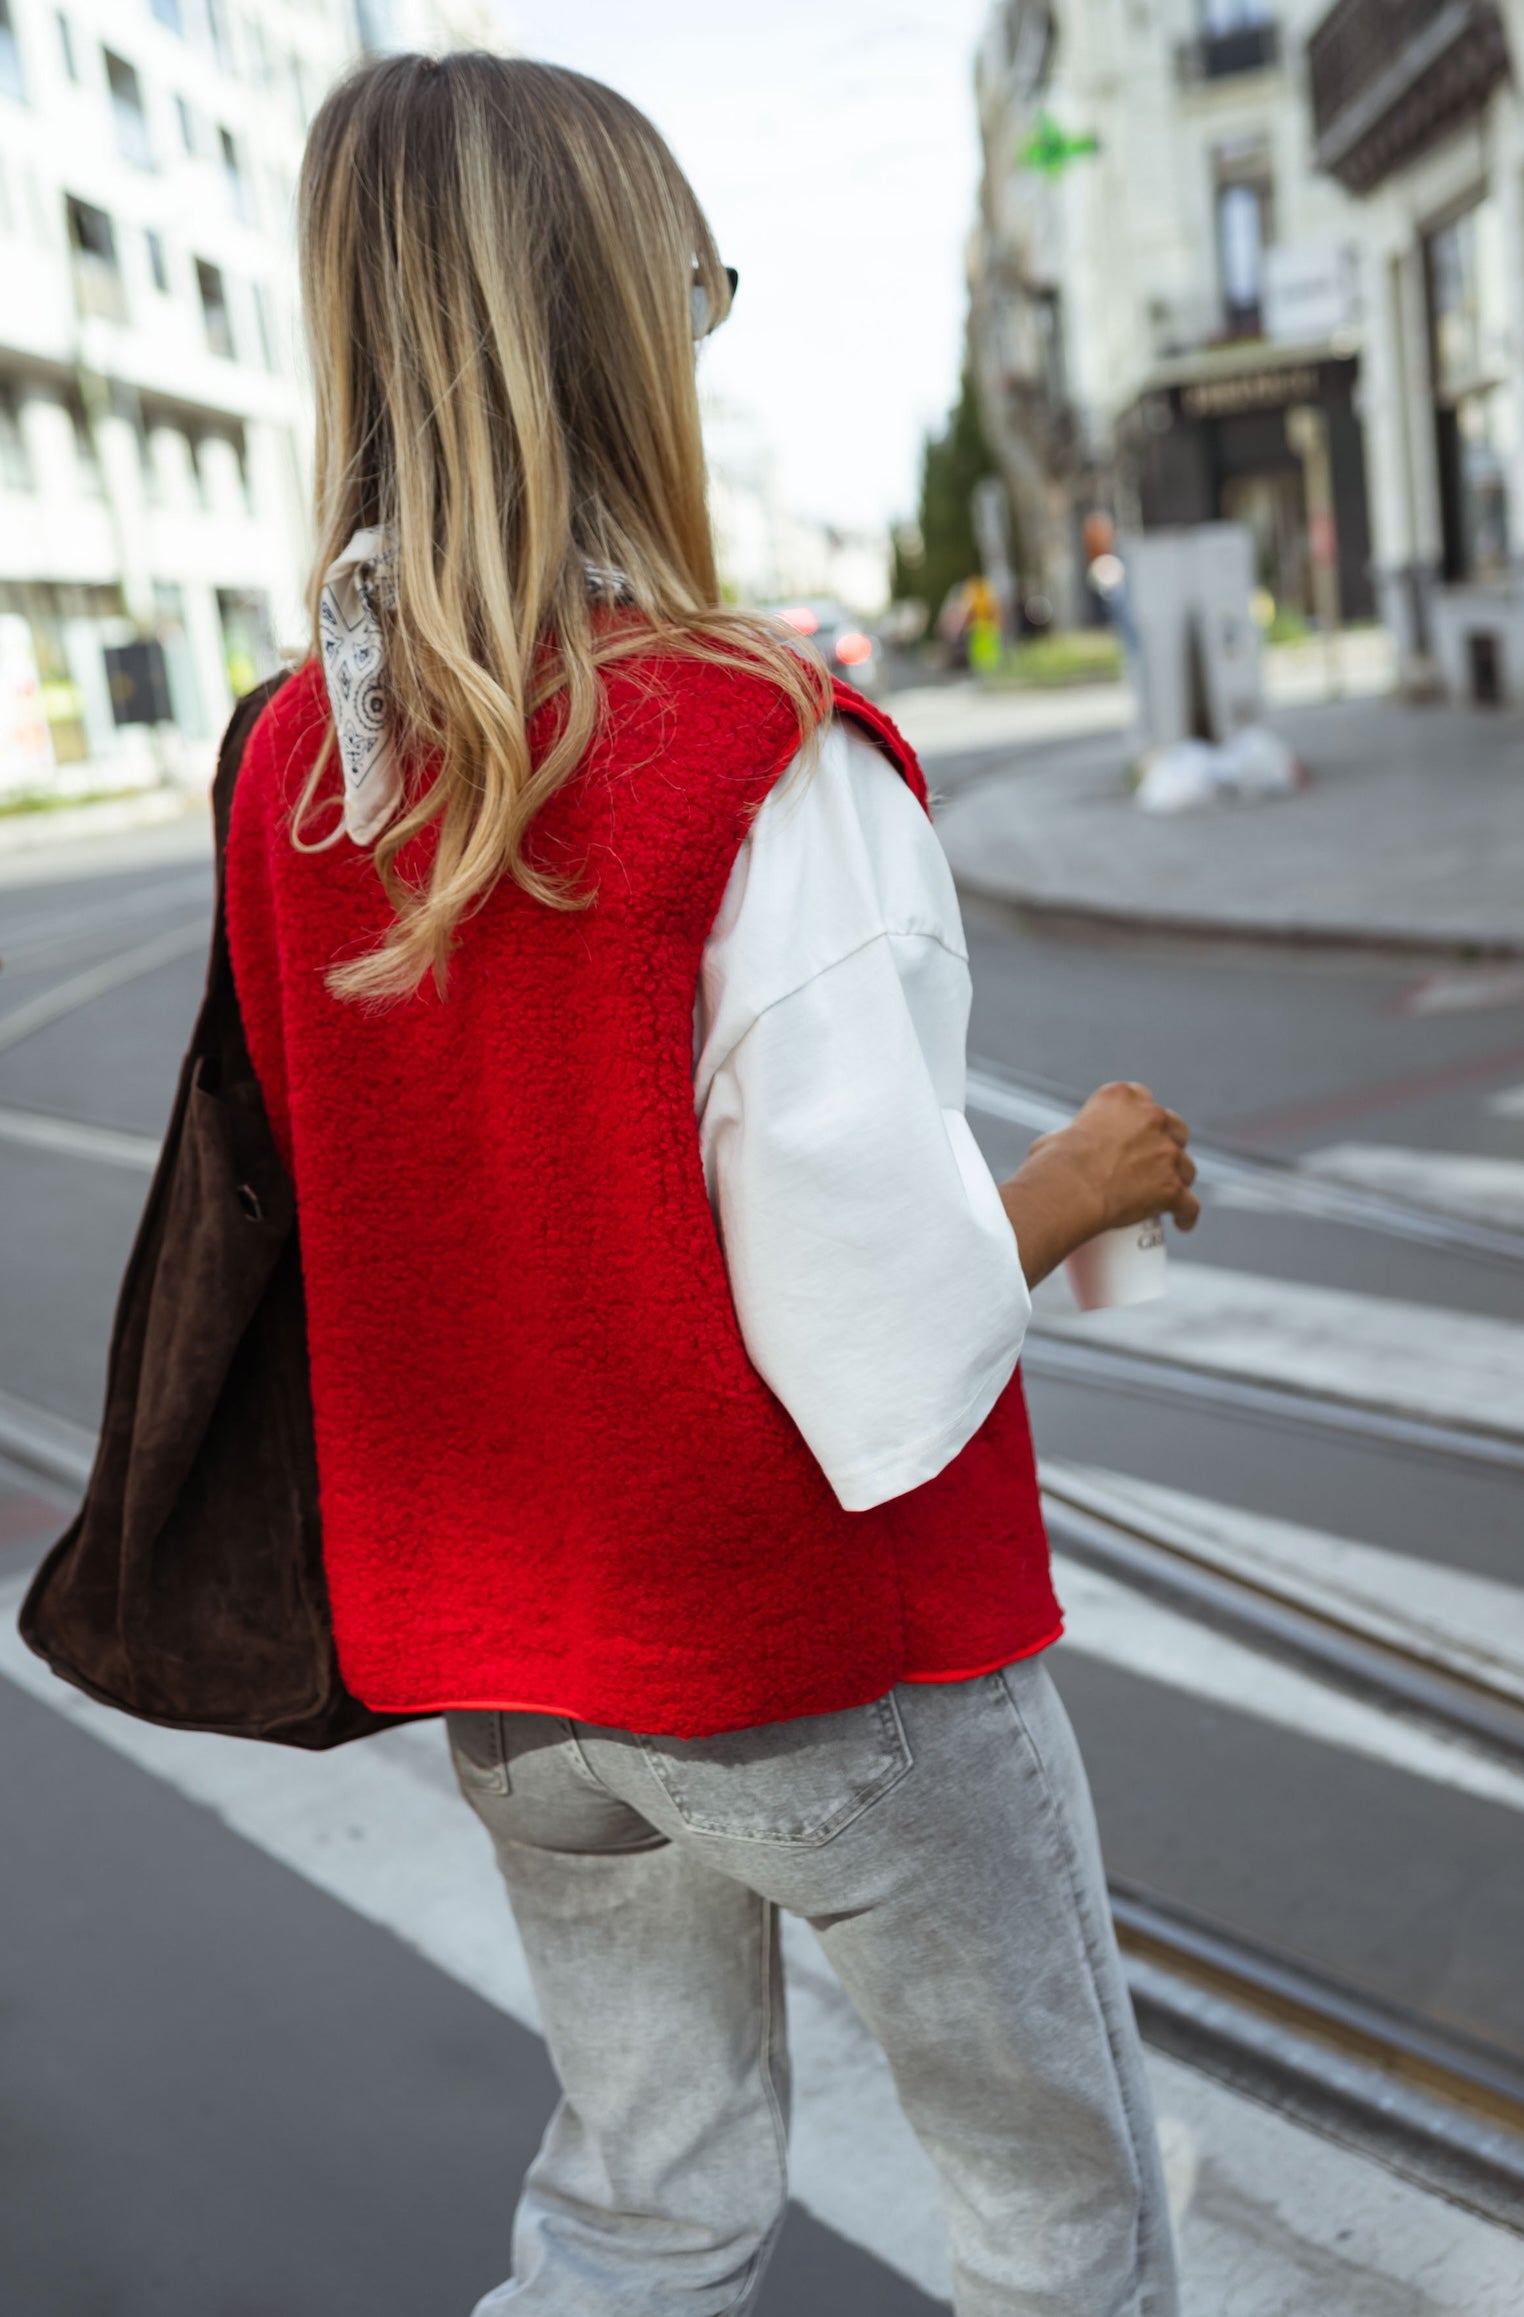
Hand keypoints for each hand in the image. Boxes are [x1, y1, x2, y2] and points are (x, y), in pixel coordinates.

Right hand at [1037, 1081, 1198, 1236]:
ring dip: (1181, 1178)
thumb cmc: (1052, 1165)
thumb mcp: (1055, 1137)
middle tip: (1155, 1163)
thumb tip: (1065, 1149)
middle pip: (1174, 1128)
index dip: (1142, 1115)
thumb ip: (1070, 1136)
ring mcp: (1166, 1153)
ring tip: (1171, 1196)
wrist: (1067, 1191)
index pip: (1141, 1097)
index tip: (1137, 1131)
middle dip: (1170, 1143)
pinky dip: (1186, 1215)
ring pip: (1186, 1167)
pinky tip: (1182, 1223)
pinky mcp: (1172, 1186)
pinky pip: (1189, 1204)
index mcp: (1121, 1098)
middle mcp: (1151, 1118)